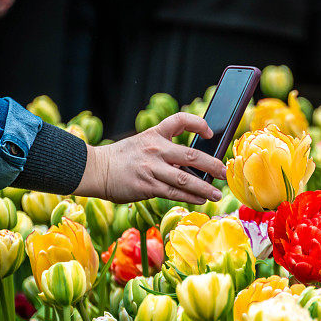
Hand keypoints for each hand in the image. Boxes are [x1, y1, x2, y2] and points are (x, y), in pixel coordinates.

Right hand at [74, 113, 226, 203]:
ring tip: (217, 193)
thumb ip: (165, 150)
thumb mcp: (143, 142)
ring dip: (204, 187)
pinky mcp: (147, 186)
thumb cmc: (122, 158)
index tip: (210, 131)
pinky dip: (189, 196)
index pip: (180, 120)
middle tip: (224, 172)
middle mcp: (155, 149)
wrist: (96, 169)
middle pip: (192, 155)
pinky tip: (200, 199)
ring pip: (185, 179)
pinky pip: (173, 193)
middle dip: (212, 164)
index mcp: (155, 134)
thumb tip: (192, 165)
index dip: (197, 123)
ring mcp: (152, 169)